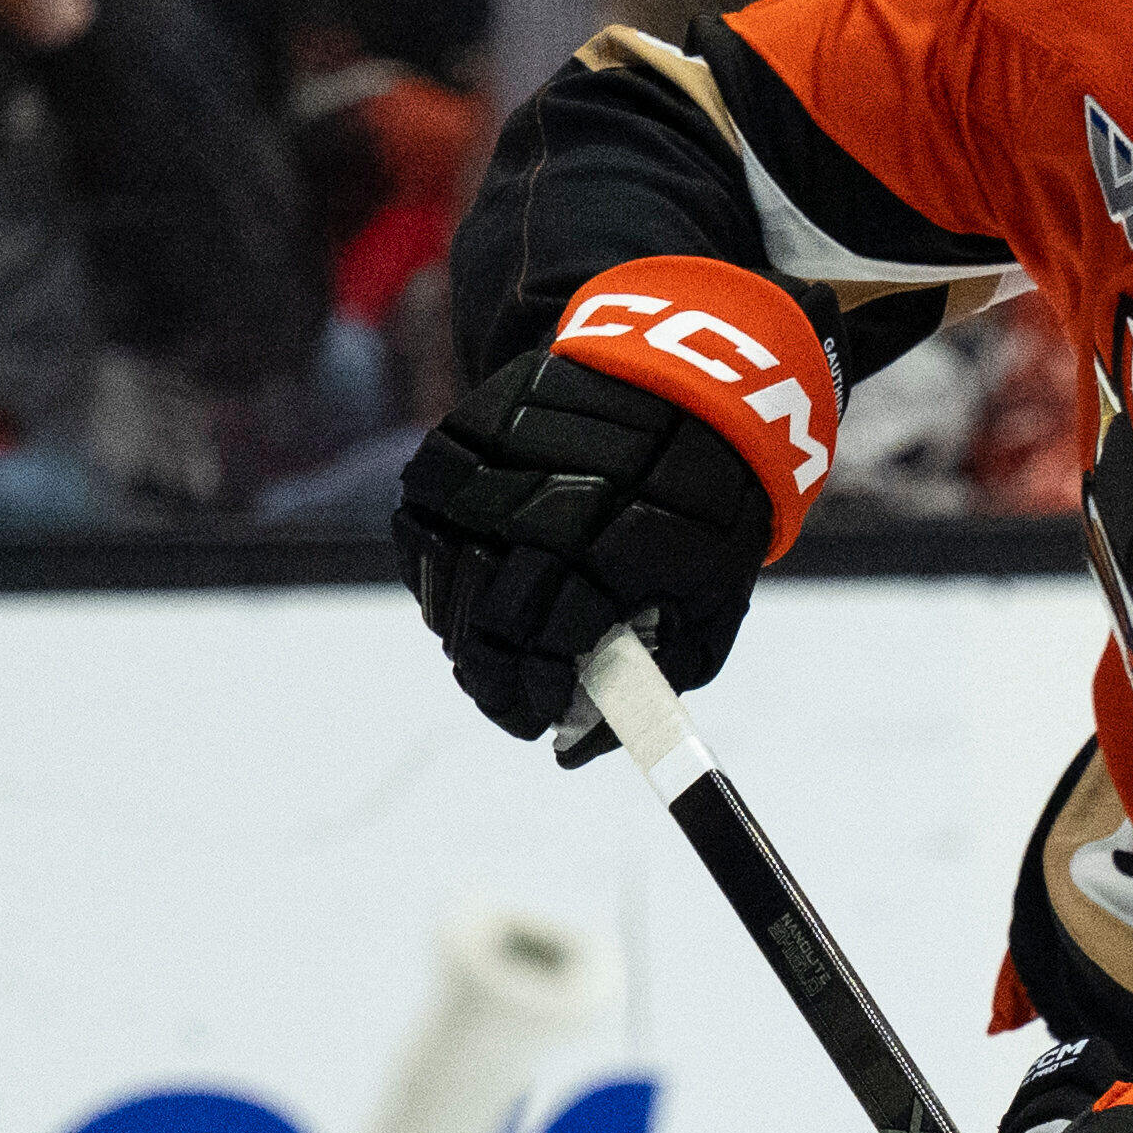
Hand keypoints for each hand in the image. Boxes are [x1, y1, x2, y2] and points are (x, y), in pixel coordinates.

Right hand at [397, 256, 833, 748]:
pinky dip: (437, 565)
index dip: (532, 698)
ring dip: (461, 626)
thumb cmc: (708, 506)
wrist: (688, 381)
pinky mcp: (462, 437)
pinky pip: (421, 524)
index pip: (543, 652)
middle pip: (482, 625)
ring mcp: (496, 468)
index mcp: (614, 553)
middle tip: (511, 695)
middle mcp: (545, 508)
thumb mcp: (711, 603)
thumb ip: (652, 685)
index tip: (540, 717)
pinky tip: (471, 579)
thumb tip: (570, 751)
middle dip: (492, 679)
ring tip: (494, 640)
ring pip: (444, 577)